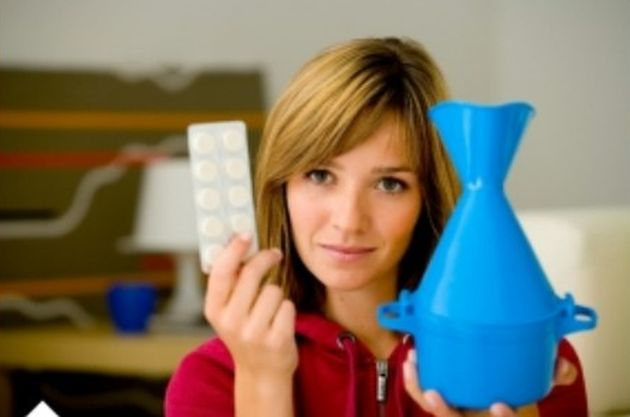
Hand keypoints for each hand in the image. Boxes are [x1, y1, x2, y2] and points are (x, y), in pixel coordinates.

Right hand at [204, 233, 297, 380]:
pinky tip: (279, 323)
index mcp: (213, 310)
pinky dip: (287, 310)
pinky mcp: (275, 340)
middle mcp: (230, 322)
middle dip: (266, 259)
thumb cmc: (246, 333)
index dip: (233, 250)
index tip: (245, 235)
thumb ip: (230, 282)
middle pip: (251, 273)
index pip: (221, 272)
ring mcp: (253, 333)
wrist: (261, 373)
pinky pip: (287, 306)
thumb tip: (239, 241)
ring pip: (273, 290)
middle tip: (274, 254)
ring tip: (270, 310)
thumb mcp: (228, 311)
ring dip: (277, 295)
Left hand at [402, 349, 577, 416]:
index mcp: (497, 415)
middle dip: (444, 412)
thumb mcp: (536, 386)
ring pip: (434, 410)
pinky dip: (415, 381)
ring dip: (420, 390)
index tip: (500, 405)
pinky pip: (423, 395)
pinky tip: (412, 361)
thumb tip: (563, 367)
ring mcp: (456, 411)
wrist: (498, 399)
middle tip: (435, 394)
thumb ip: (552, 376)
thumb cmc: (514, 391)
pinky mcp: (441, 400)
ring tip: (414, 364)